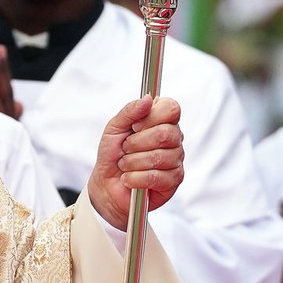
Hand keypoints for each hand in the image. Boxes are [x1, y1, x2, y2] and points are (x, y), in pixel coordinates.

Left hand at [86, 96, 182, 230]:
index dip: (151, 117)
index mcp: (162, 121)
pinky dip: (135, 178)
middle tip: (126, 149)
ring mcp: (176, 160)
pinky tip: (129, 179)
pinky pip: (156, 176)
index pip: (171, 108)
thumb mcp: (114, 128)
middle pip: (166, 133)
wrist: (106, 184)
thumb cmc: (113, 154)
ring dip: (133, 162)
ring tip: (125, 165)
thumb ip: (129, 111)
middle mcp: (174, 139)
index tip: (135, 126)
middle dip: (137, 143)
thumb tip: (148, 98)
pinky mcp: (174, 181)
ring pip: (159, 157)